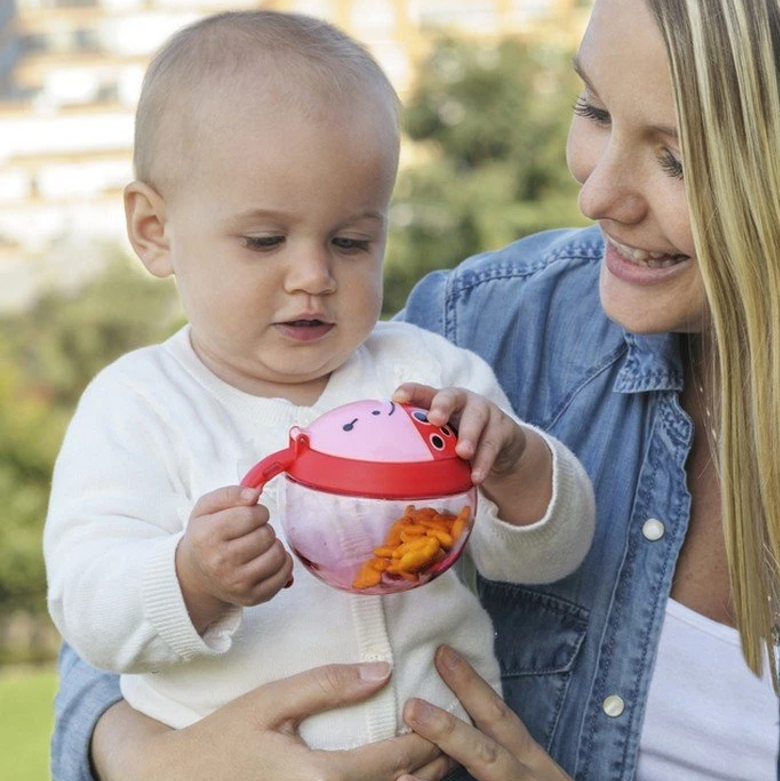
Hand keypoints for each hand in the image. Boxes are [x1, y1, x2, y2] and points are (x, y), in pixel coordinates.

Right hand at [92, 662, 442, 780]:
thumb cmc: (223, 739)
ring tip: (437, 760)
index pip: (393, 759)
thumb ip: (326, 685)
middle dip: (431, 766)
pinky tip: (394, 777)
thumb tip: (382, 671)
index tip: (444, 716)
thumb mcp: (271, 702)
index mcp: (321, 777)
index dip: (425, 739)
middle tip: (453, 740)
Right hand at [176, 485, 293, 631]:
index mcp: (207, 536)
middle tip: (251, 533)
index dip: (257, 511)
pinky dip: (282, 562)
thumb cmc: (206, 535)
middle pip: (266, 534)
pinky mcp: (253, 597)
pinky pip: (285, 573)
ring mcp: (238, 583)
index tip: (249, 516)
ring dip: (273, 545)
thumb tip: (254, 494)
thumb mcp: (206, 508)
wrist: (196, 574)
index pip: (251, 515)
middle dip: (263, 528)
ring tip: (258, 546)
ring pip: (278, 553)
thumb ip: (230, 494)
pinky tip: (267, 559)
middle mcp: (220, 562)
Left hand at [392, 384, 551, 523]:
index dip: (410, 392)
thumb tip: (384, 462)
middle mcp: (462, 401)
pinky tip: (476, 476)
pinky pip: (493, 445)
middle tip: (435, 419)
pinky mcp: (503, 429)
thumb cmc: (461, 438)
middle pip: (451, 396)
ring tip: (462, 453)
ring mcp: (485, 412)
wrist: (503, 445)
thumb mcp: (442, 436)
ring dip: (469, 436)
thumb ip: (421, 440)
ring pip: (477, 419)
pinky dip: (484, 462)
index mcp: (441, 401)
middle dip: (442, 406)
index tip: (397, 398)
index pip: (423, 392)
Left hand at [399, 646, 571, 780]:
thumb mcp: (528, 767)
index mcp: (530, 762)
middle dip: (449, 731)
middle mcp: (529, 778)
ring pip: (486, 775)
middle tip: (410, 707)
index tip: (441, 653)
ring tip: (400, 777)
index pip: (500, 718)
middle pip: (488, 754)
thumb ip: (496, 744)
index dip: (472, 685)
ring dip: (441, 773)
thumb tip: (449, 720)